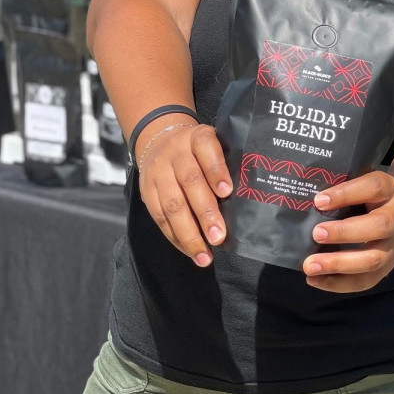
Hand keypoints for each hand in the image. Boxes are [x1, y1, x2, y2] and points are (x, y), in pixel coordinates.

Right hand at [138, 122, 232, 267]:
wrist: (158, 139)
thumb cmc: (197, 150)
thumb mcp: (212, 145)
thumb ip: (226, 164)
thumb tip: (246, 200)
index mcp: (197, 138)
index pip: (206, 149)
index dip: (216, 170)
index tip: (227, 192)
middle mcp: (176, 153)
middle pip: (190, 181)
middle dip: (205, 212)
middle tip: (219, 237)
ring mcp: (158, 172)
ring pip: (172, 204)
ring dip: (189, 234)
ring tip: (205, 256)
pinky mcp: (146, 191)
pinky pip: (159, 217)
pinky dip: (175, 237)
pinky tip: (190, 251)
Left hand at [303, 170, 393, 292]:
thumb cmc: (366, 197)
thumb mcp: (359, 183)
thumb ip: (339, 186)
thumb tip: (303, 196)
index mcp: (387, 190)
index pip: (373, 187)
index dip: (347, 193)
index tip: (319, 201)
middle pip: (379, 226)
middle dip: (345, 232)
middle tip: (316, 234)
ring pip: (373, 259)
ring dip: (339, 264)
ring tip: (310, 266)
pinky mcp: (386, 269)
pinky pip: (365, 281)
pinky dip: (338, 284)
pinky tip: (315, 280)